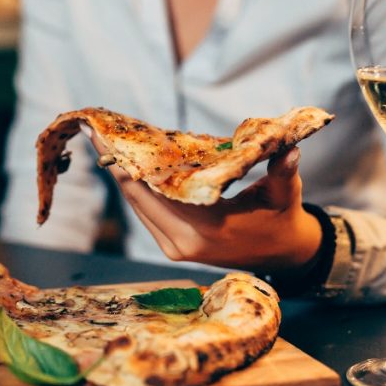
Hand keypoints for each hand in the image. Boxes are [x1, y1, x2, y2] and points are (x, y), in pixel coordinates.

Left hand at [93, 135, 321, 273]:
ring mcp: (174, 248)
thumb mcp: (284, 194)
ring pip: (137, 206)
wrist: (282, 254)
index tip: (106, 138)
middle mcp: (184, 242)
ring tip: (104, 141)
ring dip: (121, 174)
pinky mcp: (171, 246)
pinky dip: (135, 188)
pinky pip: (146, 212)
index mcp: (208, 229)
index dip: (127, 164)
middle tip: (96, 131)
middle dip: (114, 163)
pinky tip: (123, 163)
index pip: (155, 191)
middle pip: (137, 197)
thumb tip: (289, 146)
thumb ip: (282, 171)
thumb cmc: (282, 217)